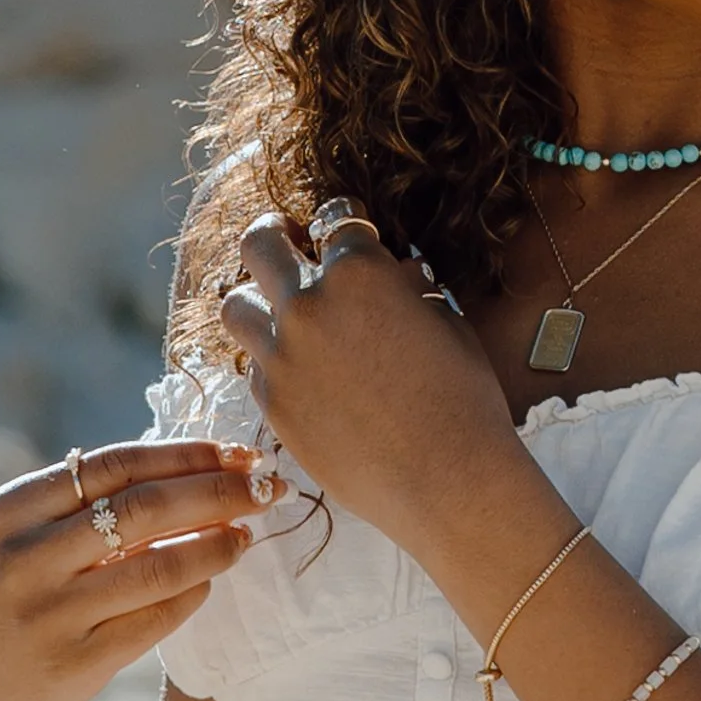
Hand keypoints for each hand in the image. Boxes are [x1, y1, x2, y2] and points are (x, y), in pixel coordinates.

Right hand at [0, 438, 277, 700]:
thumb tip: (179, 464)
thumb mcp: (9, 538)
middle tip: (267, 488)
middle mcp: (27, 557)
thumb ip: (72, 503)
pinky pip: (153, 620)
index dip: (185, 455)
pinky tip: (211, 581)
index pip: (115, 465)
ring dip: (215, 547)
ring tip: (246, 537)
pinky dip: (192, 595)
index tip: (237, 453)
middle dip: (218, 493)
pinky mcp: (75, 662)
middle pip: (143, 509)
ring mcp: (50, 612)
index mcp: (10, 511)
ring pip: (157, 567)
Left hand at [218, 212, 524, 560]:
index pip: (336, 220)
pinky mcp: (272, 404)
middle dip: (277, 234)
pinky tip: (300, 370)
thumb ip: (410, 292)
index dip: (346, 222)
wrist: (448, 481)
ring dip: (257, 299)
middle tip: (290, 241)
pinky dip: (273, 361)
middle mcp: (308, 305)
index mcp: (359, 272)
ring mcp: (282, 356)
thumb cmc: (465, 401)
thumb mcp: (449, 327)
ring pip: (235, 306)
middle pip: (260, 243)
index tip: (348, 230)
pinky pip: (255, 368)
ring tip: (279, 310)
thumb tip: (397, 275)